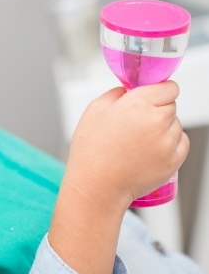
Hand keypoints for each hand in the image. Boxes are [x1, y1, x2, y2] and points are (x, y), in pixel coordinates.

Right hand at [64, 80, 187, 211]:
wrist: (97, 185)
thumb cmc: (91, 150)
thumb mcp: (94, 110)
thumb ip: (115, 94)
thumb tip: (128, 90)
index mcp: (137, 104)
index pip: (168, 87)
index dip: (159, 90)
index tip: (151, 96)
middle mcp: (156, 120)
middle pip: (171, 105)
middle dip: (157, 110)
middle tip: (136, 122)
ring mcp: (167, 142)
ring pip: (176, 125)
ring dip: (164, 128)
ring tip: (140, 140)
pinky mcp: (174, 160)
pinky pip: (182, 144)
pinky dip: (170, 144)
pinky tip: (149, 150)